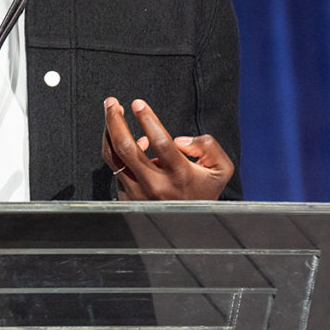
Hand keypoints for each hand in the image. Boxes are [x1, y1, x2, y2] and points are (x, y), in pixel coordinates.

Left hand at [101, 97, 233, 200]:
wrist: (189, 226)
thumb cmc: (203, 192)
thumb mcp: (220, 169)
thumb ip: (208, 147)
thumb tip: (180, 140)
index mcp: (180, 175)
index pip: (160, 142)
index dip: (147, 119)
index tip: (138, 104)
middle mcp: (155, 185)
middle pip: (126, 148)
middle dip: (115, 121)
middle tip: (112, 103)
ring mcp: (138, 193)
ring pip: (114, 157)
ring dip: (109, 132)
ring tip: (112, 114)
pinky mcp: (127, 197)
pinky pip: (116, 168)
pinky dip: (117, 150)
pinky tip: (125, 140)